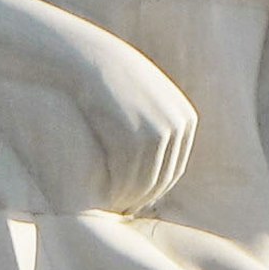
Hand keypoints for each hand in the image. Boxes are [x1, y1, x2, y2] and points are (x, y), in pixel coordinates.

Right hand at [71, 40, 196, 216]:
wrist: (82, 57)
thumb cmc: (105, 80)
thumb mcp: (140, 97)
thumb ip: (153, 123)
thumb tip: (154, 157)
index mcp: (185, 118)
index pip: (173, 169)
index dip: (152, 190)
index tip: (130, 202)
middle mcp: (179, 124)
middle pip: (163, 178)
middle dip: (141, 198)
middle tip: (118, 211)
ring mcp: (159, 130)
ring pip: (146, 181)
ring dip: (127, 199)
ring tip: (107, 208)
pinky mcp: (135, 135)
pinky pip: (127, 175)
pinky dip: (115, 191)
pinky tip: (100, 196)